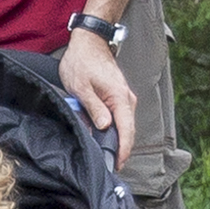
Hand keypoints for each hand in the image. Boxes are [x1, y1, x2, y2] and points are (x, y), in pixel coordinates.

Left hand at [60, 28, 137, 163]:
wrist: (89, 42)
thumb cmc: (82, 61)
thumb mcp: (81, 87)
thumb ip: (93, 108)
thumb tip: (104, 128)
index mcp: (120, 98)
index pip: (127, 130)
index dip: (123, 150)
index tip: (116, 165)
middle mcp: (127, 100)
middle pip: (128, 131)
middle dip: (119, 149)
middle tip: (107, 166)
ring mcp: (125, 98)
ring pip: (124, 126)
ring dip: (115, 140)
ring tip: (104, 155)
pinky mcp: (119, 97)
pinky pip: (120, 119)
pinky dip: (113, 130)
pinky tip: (103, 138)